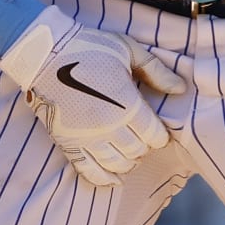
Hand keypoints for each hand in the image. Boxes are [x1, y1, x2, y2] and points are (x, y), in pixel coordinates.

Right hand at [0, 6, 185, 185]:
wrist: (44, 54)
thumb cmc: (88, 47)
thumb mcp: (127, 49)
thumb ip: (156, 70)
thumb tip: (180, 88)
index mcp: (127, 104)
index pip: (155, 136)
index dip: (160, 134)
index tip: (156, 127)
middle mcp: (109, 127)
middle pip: (138, 151)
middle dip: (144, 145)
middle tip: (141, 135)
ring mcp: (87, 138)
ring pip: (117, 165)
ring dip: (127, 160)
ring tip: (127, 150)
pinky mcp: (69, 144)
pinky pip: (90, 172)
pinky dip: (104, 178)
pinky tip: (112, 176)